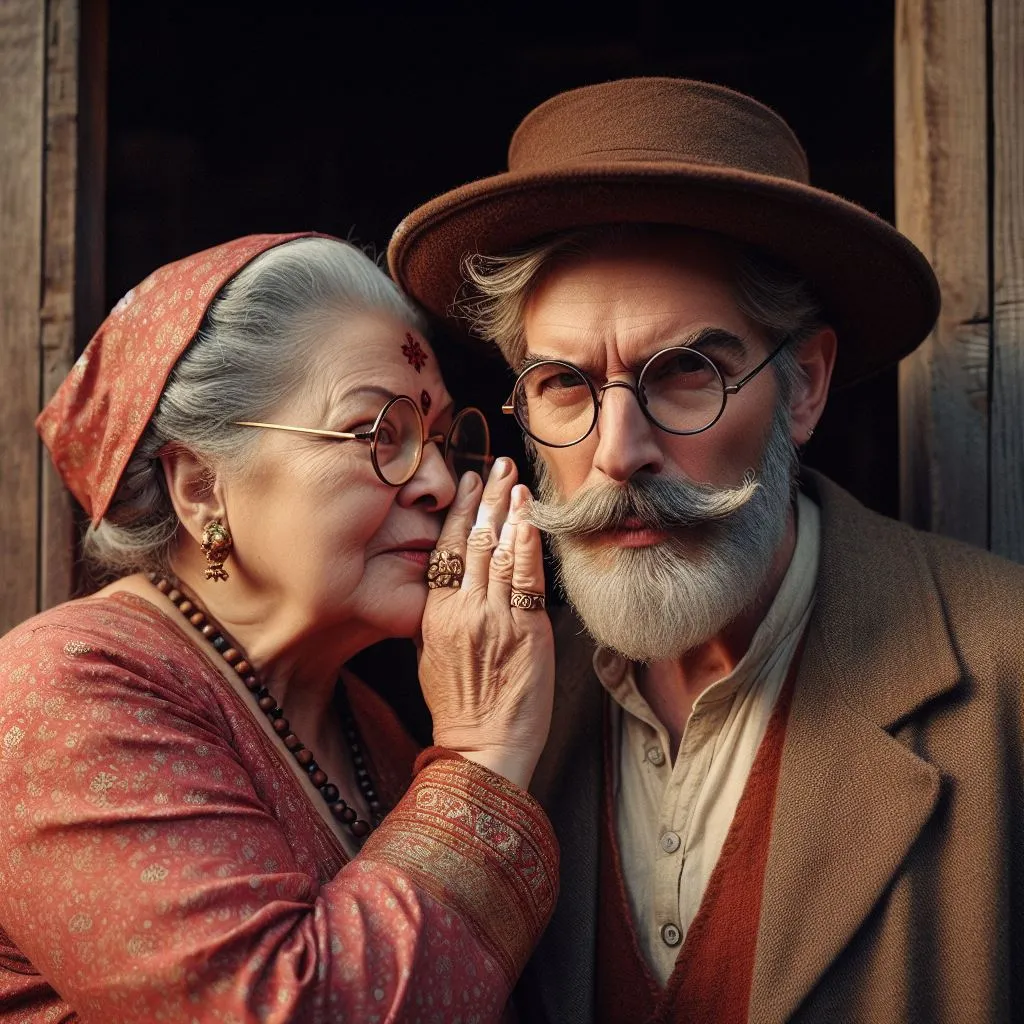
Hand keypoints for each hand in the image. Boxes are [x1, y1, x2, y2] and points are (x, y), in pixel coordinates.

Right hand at [418, 458, 554, 790]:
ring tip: (516, 481)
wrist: (482, 747)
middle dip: (486, 497)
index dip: (456, 512)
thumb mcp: (429, 656)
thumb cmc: (458, 706)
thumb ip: (436, 615)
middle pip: (471, 540)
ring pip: (498, 552)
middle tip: (496, 464)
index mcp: (434, 614)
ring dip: (509, 511)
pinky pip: (525, 578)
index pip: (444, 549)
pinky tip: (530, 518)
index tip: (466, 483)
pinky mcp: (526, 631)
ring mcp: (493, 618)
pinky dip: (527, 544)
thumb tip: (446, 581)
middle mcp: (461, 609)